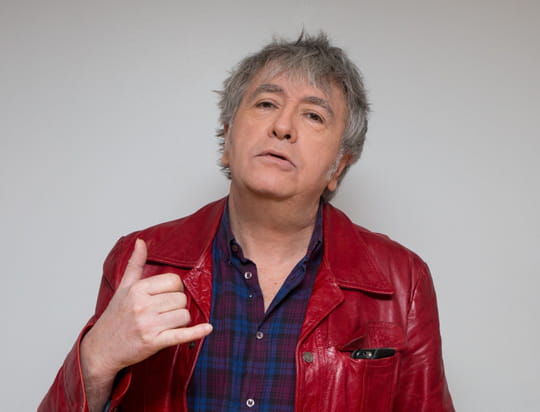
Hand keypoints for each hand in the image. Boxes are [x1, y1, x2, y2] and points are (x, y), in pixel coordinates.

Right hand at [81, 238, 212, 379]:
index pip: (174, 281)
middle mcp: (142, 306)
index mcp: (137, 290)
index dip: (176, 288)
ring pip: (184, 315)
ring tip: (166, 323)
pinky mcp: (153, 343)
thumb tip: (141, 241)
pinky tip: (207, 328)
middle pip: (181, 299)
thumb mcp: (123, 287)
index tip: (169, 294)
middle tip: (164, 311)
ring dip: (180, 320)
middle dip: (177, 305)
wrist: (102, 348)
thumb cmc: (115, 317)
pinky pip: (181, 335)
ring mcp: (148, 325)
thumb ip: (135, 263)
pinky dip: (196, 332)